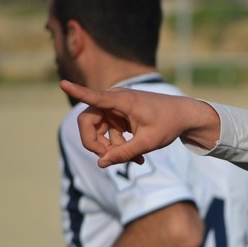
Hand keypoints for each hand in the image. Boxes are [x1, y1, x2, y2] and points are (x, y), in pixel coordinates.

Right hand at [60, 80, 219, 167]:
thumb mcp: (148, 142)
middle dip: (96, 143)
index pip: (94, 96)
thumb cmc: (169, 124)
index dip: (77, 92)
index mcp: (122, 100)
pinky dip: (120, 146)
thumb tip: (101, 163)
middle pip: (88, 122)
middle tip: (109, 158)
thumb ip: (125, 153)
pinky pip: (109, 133)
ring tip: (136, 160)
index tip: (62, 83)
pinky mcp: (118, 116)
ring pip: (99, 131)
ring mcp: (115, 108)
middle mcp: (114, 100)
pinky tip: (138, 158)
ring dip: (112, 148)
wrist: (184, 116)